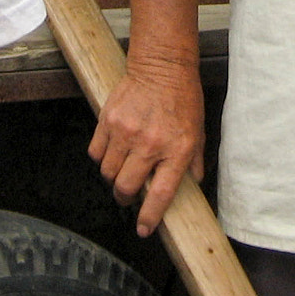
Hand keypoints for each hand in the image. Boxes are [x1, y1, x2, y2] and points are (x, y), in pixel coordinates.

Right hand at [88, 56, 204, 236]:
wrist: (161, 66)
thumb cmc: (182, 98)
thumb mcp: (198, 131)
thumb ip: (195, 160)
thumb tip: (194, 183)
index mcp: (176, 149)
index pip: (160, 194)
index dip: (150, 217)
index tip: (143, 229)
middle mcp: (150, 144)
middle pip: (125, 187)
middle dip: (125, 198)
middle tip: (128, 195)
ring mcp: (126, 132)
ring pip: (108, 172)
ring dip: (113, 177)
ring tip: (121, 170)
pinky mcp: (108, 120)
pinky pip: (96, 152)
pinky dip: (101, 157)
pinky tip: (112, 152)